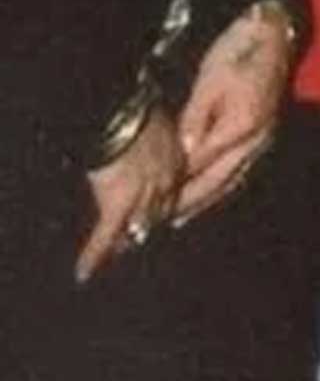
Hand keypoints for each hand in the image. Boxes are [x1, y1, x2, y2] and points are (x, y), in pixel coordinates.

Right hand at [78, 105, 184, 281]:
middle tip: (137, 240)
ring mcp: (142, 196)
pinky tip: (84, 273)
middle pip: (157, 212)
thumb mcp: (155, 118)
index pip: (171, 189)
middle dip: (148, 225)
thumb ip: (154, 132)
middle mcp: (164, 182)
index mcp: (175, 157)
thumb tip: (146, 127)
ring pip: (134, 226)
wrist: (123, 113)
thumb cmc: (136, 107)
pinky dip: (93, 256)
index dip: (162, 201)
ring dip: (124, 240)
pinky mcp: (118, 204)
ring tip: (117, 253)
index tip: (158, 211)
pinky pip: (105, 235)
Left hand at [173, 4, 293, 222]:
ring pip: (230, 179)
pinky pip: (239, 168)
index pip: (201, 164)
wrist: (273, 33)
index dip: (177, 184)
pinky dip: (220, 183)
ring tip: (181, 214)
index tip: (152, 200)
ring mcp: (262, 139)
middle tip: (162, 220)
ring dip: (205, 198)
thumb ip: (196, 118)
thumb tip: (184, 152)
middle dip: (190, 202)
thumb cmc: (238, 51)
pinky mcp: (262, 134)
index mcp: (239, 126)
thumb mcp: (210, 81)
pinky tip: (208, 189)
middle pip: (218, 180)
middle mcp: (255, 140)